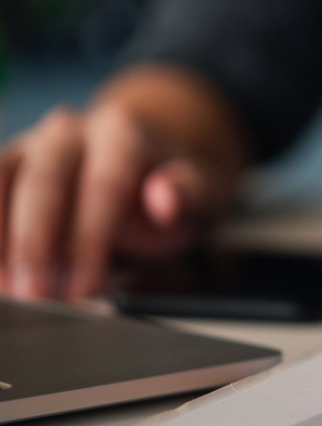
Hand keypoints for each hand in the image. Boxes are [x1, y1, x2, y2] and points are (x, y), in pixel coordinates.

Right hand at [0, 68, 244, 300]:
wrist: (146, 166)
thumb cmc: (169, 189)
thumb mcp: (198, 194)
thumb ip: (187, 194)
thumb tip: (165, 197)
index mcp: (123, 132)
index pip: (104, 184)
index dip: (91, 238)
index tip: (86, 285)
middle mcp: (71, 129)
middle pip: (45, 181)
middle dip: (37, 244)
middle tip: (37, 295)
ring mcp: (34, 143)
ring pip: (2, 178)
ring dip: (0, 236)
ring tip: (7, 287)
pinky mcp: (10, 162)